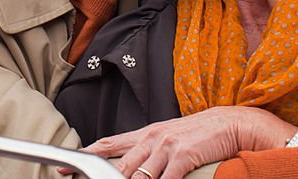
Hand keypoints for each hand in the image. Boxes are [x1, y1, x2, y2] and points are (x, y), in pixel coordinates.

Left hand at [70, 106, 295, 178]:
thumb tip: (132, 168)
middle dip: (100, 175)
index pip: (108, 144)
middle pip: (118, 162)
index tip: (65, 166)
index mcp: (146, 133)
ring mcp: (167, 146)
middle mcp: (152, 138)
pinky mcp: (183, 155)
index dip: (85, 155)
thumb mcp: (169, 139)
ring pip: (137, 173)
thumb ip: (149, 152)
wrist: (231, 123)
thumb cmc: (200, 134)